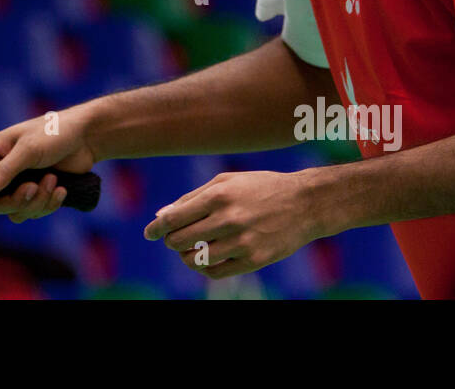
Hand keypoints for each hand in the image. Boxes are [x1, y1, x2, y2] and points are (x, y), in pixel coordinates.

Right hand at [0, 107, 97, 222]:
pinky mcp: (37, 192)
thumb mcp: (29, 149)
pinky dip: (49, 204)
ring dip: (37, 202)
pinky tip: (62, 189)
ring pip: (16, 212)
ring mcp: (19, 184)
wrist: (87, 137)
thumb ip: (5, 170)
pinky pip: (34, 212)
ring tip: (53, 180)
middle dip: (16, 201)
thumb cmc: (55, 133)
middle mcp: (1, 171)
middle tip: (34, 187)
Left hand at [143, 169, 327, 279]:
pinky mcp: (254, 260)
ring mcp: (242, 242)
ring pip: (196, 260)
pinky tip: (207, 258)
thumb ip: (192, 197)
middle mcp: (229, 219)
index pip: (175, 218)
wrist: (305, 203)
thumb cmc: (260, 187)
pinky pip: (217, 272)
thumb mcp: (226, 181)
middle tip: (174, 240)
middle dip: (171, 242)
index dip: (157, 228)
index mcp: (219, 195)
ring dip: (186, 257)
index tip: (149, 234)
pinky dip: (205, 268)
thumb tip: (161, 215)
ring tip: (190, 250)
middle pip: (181, 241)